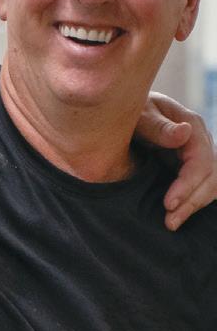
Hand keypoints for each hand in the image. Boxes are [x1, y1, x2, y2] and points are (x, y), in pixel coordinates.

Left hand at [136, 92, 215, 229]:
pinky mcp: (190, 163)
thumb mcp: (139, 114)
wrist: (123, 107)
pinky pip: (202, 185)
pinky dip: (192, 200)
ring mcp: (198, 152)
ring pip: (211, 184)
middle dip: (191, 201)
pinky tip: (178, 214)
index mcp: (191, 124)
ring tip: (172, 223)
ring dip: (193, 205)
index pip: (201, 160)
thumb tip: (185, 132)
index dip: (188, 185)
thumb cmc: (130, 109)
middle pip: (211, 176)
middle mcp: (200, 139)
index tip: (168, 204)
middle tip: (169, 222)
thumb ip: (159, 127)